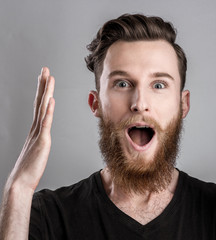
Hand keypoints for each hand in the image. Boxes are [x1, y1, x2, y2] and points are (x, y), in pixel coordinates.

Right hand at [9, 67, 54, 191]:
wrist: (20, 183)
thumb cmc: (28, 169)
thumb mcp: (37, 151)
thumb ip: (40, 141)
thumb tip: (43, 136)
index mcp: (35, 130)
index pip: (39, 106)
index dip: (42, 92)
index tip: (45, 79)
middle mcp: (35, 128)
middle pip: (39, 102)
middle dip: (43, 85)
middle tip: (45, 69)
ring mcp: (38, 134)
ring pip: (43, 109)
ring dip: (46, 92)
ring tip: (49, 77)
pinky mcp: (41, 142)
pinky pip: (45, 124)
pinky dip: (49, 111)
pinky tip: (51, 100)